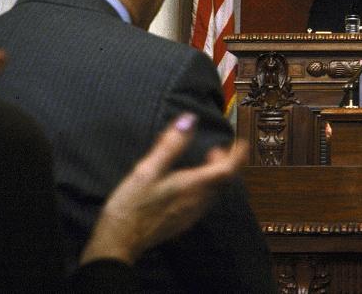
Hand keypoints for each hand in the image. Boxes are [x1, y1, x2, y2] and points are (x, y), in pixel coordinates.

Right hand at [79, 113, 248, 265]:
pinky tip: (189, 183)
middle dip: (225, 162)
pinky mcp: (183, 222)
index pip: (227, 169)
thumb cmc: (131, 205)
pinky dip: (205, 186)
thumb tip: (189, 119)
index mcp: (193, 186)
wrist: (119, 243)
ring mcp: (192, 214)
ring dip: (215, 175)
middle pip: (224, 181)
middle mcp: (198, 201)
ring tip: (205, 162)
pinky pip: (204, 201)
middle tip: (216, 149)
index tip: (242, 142)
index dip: (237, 154)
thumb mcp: (147, 170)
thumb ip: (171, 145)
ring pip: (215, 191)